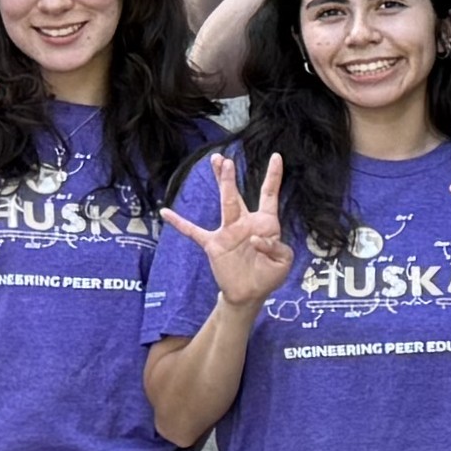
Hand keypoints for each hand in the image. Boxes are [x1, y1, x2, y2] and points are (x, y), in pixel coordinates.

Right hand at [162, 154, 295, 312]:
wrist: (251, 293)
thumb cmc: (269, 274)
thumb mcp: (283, 261)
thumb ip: (277, 247)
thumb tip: (255, 239)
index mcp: (266, 223)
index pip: (269, 195)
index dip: (273, 176)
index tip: (276, 156)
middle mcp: (245, 222)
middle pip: (238, 194)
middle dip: (230, 177)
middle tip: (224, 159)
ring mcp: (228, 232)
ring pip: (224, 204)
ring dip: (223, 185)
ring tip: (216, 165)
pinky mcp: (214, 245)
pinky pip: (194, 232)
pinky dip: (180, 223)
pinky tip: (166, 212)